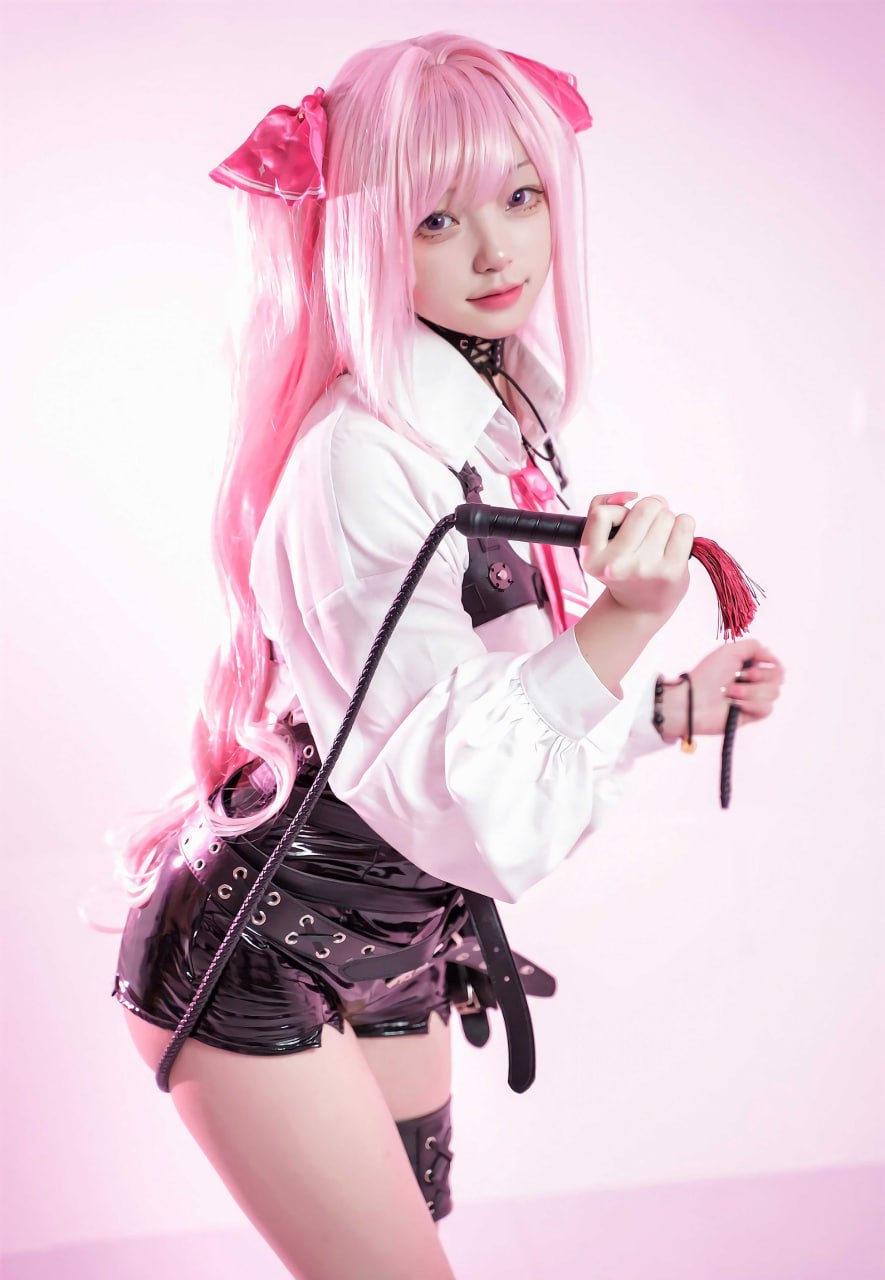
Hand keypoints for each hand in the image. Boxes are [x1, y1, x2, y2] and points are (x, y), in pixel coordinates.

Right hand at [579, 490, 694, 620]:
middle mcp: (616, 565)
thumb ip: (601, 507)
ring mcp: (645, 568)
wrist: (640, 608)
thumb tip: (628, 495)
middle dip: (650, 508)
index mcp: (592, 558)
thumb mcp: (599, 543)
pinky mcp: (671, 571)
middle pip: (644, 508)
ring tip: (660, 537)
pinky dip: (684, 524)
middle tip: (650, 523)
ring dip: (667, 519)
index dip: (618, 510)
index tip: (623, 523)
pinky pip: (685, 524)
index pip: (601, 513)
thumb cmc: (622, 566)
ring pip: (666, 515)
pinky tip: (676, 538)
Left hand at [660, 638, 785, 737]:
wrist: (694, 702)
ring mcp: (752, 699)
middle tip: (739, 677)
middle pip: (778, 678)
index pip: (774, 664)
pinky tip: (735, 705)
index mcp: (747, 666)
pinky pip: (766, 709)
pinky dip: (751, 705)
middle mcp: (751, 682)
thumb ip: (753, 647)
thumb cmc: (707, 675)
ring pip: (773, 693)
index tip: (752, 664)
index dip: (768, 663)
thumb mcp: (729, 651)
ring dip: (750, 692)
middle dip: (758, 676)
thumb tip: (771, 656)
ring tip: (730, 693)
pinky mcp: (750, 716)